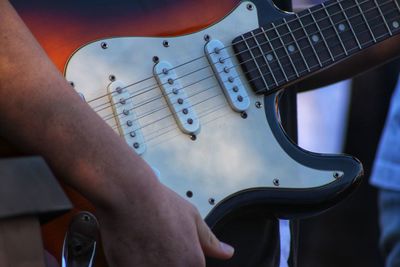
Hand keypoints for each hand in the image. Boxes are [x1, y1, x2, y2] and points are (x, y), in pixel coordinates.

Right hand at [96, 179, 233, 266]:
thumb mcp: (191, 217)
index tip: (170, 246)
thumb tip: (227, 252)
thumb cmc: (159, 203)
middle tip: (154, 243)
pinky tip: (131, 248)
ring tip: (143, 244)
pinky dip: (133, 262)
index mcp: (193, 262)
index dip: (179, 257)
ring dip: (149, 262)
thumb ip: (209, 241)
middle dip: (163, 260)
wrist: (129, 195)